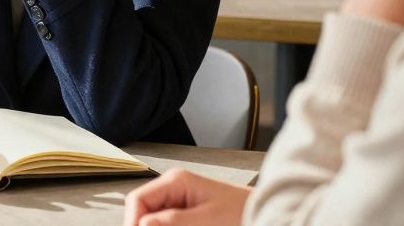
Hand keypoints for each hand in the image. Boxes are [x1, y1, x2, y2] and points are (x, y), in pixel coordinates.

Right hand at [123, 169, 250, 225]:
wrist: (269, 215)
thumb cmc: (243, 214)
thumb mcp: (206, 220)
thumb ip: (172, 222)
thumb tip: (141, 224)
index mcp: (176, 182)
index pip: (138, 200)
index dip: (133, 221)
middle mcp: (174, 188)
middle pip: (144, 211)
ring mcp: (180, 200)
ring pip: (154, 219)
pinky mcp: (187, 213)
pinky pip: (167, 222)